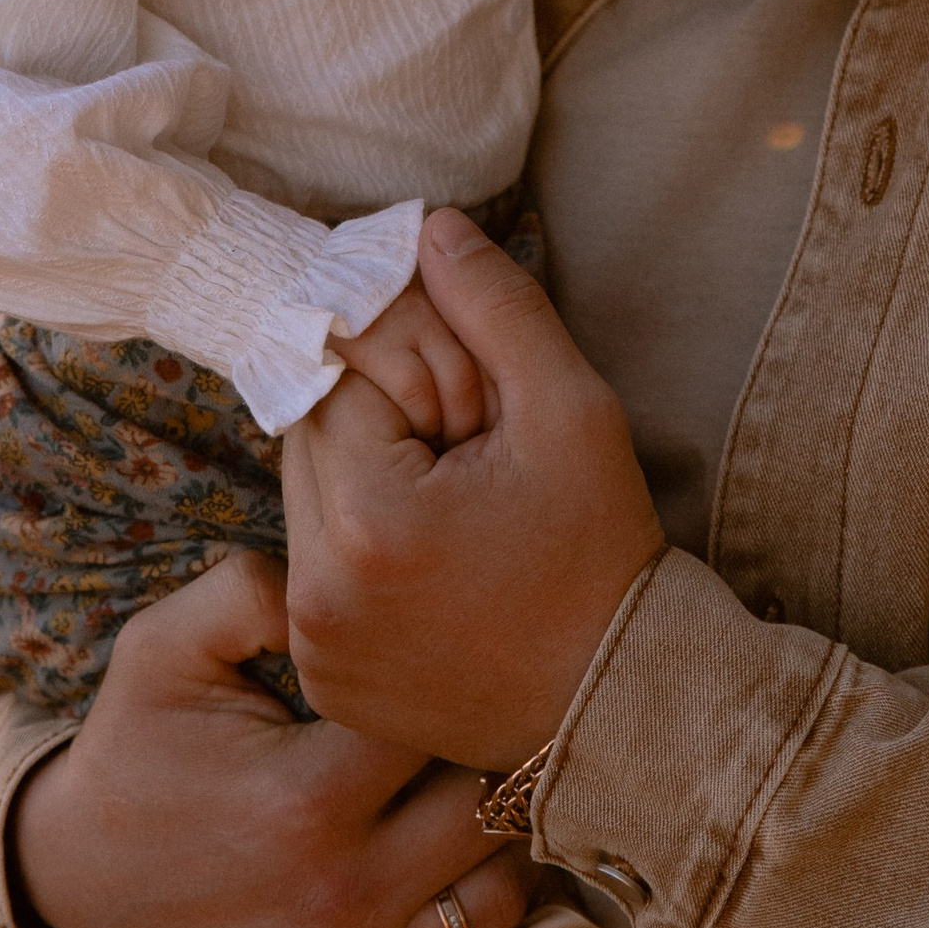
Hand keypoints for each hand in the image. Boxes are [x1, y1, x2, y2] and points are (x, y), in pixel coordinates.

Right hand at [8, 552, 553, 927]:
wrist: (82, 879)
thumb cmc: (139, 748)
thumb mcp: (163, 647)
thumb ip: (247, 588)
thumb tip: (334, 573)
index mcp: (306, 797)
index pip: (443, 721)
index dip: (461, 674)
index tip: (456, 649)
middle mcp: (340, 896)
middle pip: (494, 811)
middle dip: (501, 755)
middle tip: (499, 716)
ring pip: (502, 904)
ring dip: (519, 849)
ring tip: (505, 792)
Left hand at [285, 207, 665, 766]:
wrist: (621, 700)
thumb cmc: (603, 552)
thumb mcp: (570, 410)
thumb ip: (494, 308)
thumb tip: (426, 227)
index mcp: (370, 522)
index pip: (343, 377)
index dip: (408, 370)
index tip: (468, 405)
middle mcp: (318, 593)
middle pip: (311, 438)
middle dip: (379, 421)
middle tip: (466, 450)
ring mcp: (315, 645)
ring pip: (308, 502)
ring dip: (363, 480)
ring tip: (455, 508)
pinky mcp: (325, 679)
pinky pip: (315, 573)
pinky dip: (358, 550)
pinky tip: (434, 562)